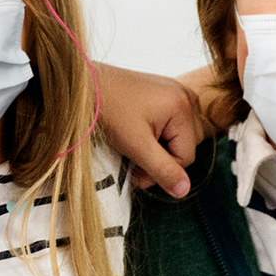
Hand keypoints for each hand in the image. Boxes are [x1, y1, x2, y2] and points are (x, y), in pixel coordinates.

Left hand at [92, 63, 205, 197]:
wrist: (86, 84)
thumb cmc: (109, 111)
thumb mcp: (136, 146)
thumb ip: (163, 170)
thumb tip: (184, 191)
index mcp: (183, 107)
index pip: (187, 157)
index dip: (163, 171)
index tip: (137, 172)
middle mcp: (187, 96)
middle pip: (189, 145)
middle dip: (164, 158)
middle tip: (136, 158)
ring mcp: (178, 91)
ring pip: (184, 135)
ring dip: (163, 147)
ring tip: (138, 144)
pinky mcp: (168, 92)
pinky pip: (176, 122)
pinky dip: (162, 133)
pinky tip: (142, 130)